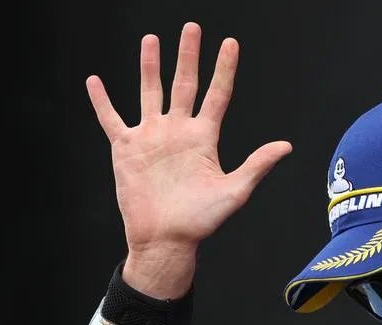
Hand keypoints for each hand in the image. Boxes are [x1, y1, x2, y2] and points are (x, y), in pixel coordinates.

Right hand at [86, 22, 292, 296]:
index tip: (231, 43)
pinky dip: (101, 101)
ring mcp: (151, 137)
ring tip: (151, 39)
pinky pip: (111, 119)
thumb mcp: (234, 191)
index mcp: (204, 138)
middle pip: (184, 84)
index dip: (224, 69)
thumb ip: (257, 165)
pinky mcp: (126, 148)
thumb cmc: (201, 221)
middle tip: (192, 28)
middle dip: (188, 56)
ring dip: (149, 66)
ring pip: (149, 92)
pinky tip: (94, 81)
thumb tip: (286, 146)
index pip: (217, 94)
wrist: (166, 239)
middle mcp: (178, 131)